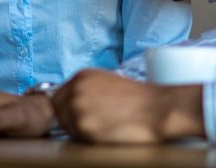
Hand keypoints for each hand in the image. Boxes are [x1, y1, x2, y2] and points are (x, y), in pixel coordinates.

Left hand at [52, 69, 203, 143]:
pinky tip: (105, 133)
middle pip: (59, 111)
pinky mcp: (85, 126)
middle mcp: (76, 89)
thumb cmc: (138, 98)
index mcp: (81, 76)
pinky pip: (76, 137)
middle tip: (92, 124)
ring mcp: (78, 108)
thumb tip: (71, 101)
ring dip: (79, 130)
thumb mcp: (107, 82)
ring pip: (66, 126)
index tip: (78, 115)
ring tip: (102, 128)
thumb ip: (86, 88)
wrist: (157, 108)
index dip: (66, 108)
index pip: (58, 96)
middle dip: (70, 119)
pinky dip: (87, 138)